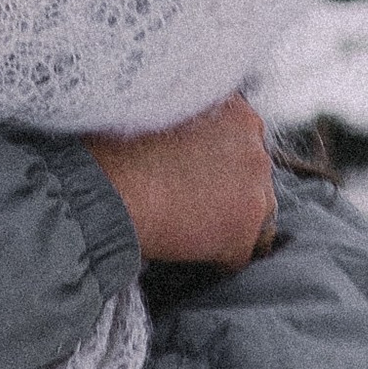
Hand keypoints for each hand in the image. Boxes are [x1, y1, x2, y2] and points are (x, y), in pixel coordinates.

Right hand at [88, 97, 275, 271]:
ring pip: (255, 214)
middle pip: (254, 176)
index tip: (199, 170)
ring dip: (230, 222)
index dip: (220, 159)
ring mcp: (255, 194)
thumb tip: (189, 137)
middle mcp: (256, 150)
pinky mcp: (242, 234)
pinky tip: (192, 252)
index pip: (246, 140)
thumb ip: (193, 120)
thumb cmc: (120, 150)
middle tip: (192, 199)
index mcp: (238, 116)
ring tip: (194, 229)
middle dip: (229, 188)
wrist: (111, 188)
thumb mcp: (165, 112)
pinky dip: (218, 256)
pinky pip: (238, 254)